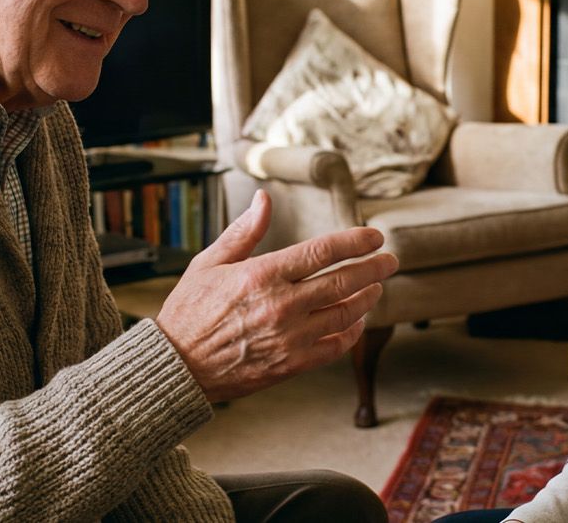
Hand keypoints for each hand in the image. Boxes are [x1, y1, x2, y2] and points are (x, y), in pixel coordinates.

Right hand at [155, 190, 397, 401]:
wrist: (177, 367)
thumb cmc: (190, 311)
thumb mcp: (209, 263)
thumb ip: (243, 231)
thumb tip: (264, 199)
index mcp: (262, 274)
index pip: (322, 252)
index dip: (355, 241)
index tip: (375, 235)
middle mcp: (281, 305)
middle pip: (344, 282)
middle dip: (373, 268)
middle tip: (390, 260)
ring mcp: (289, 337)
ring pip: (345, 314)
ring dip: (367, 297)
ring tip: (376, 286)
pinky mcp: (291, 364)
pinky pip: (335, 346)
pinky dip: (351, 331)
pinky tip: (356, 321)